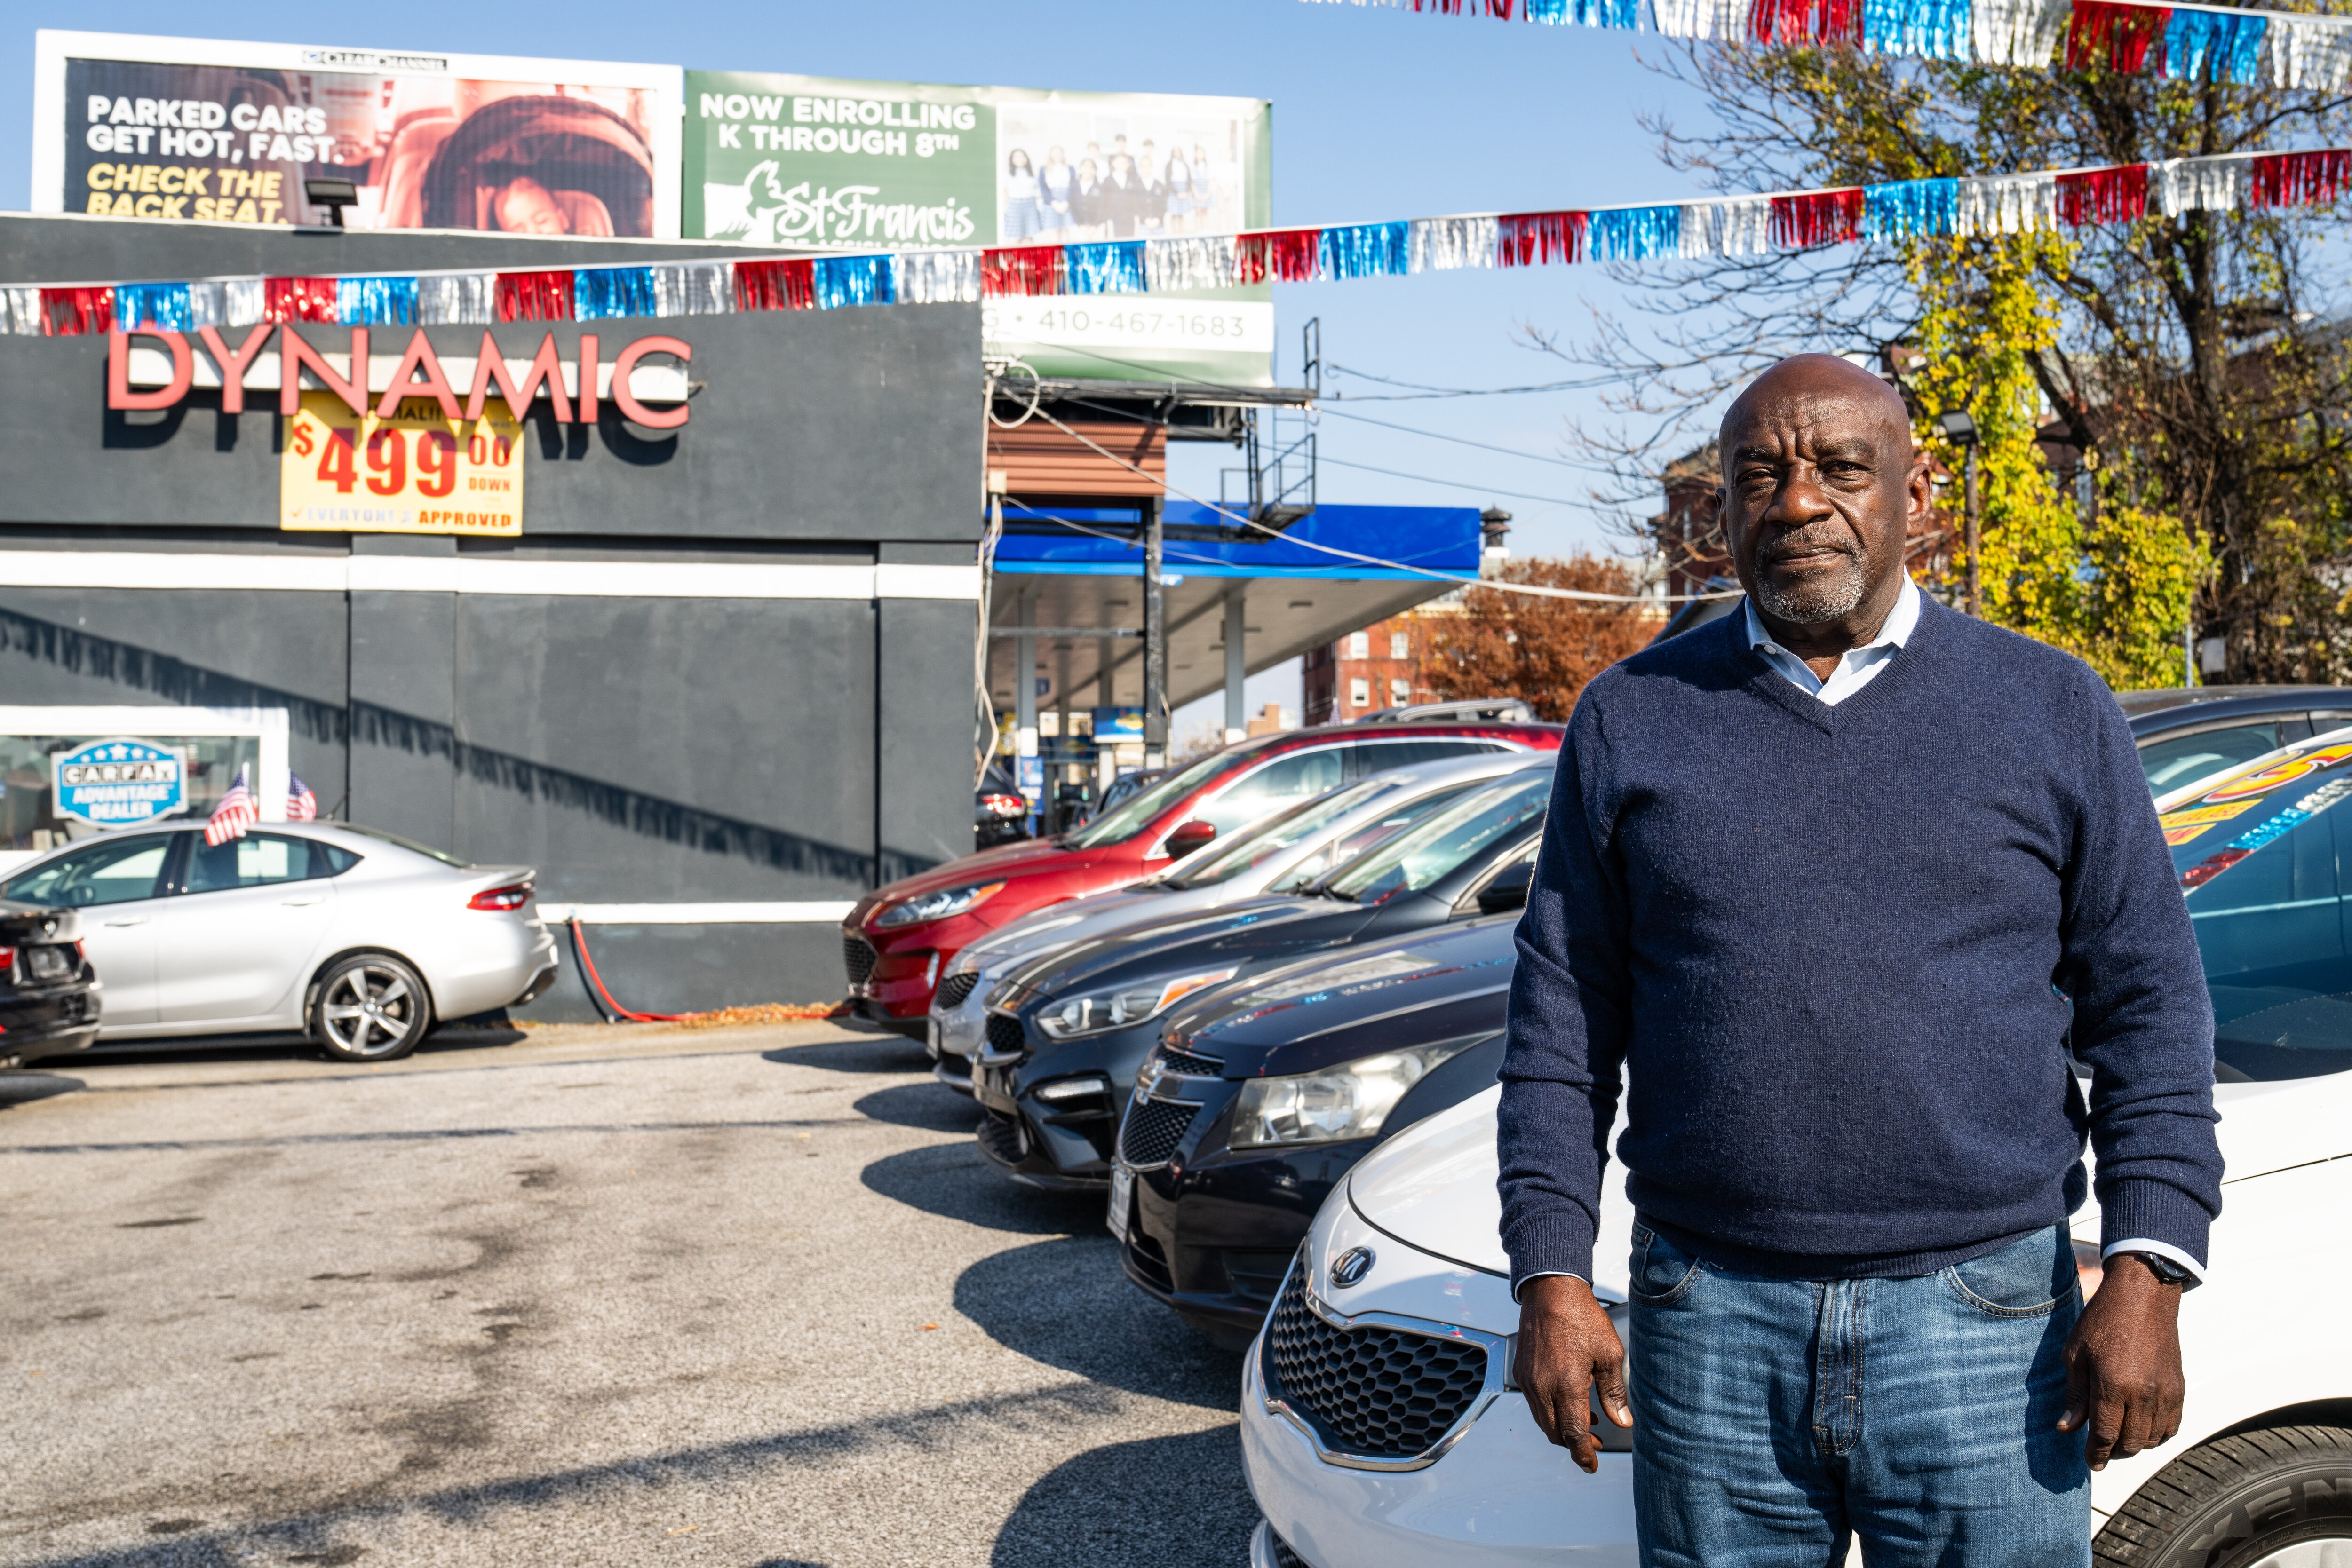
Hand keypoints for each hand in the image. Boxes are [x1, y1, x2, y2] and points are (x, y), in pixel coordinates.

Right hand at [1513, 1275, 1631, 1473]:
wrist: (1551, 1292)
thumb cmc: (1580, 1317)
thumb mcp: (1609, 1354)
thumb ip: (1614, 1392)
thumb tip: (1622, 1421)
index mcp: (1566, 1385)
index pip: (1574, 1434)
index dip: (1584, 1454)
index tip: (1591, 1465)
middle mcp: (1542, 1387)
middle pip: (1555, 1433)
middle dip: (1575, 1444)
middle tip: (1595, 1442)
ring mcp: (1529, 1380)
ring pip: (1542, 1421)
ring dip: (1561, 1429)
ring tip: (1586, 1422)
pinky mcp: (1521, 1372)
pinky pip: (1534, 1404)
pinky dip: (1549, 1412)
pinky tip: (1567, 1401)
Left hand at [2059, 1252, 2185, 1469]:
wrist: (2142, 1297)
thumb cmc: (2102, 1321)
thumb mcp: (2075, 1354)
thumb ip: (2075, 1395)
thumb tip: (2067, 1428)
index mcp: (2112, 1385)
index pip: (2105, 1435)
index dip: (2096, 1454)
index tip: (2090, 1463)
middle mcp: (2142, 1393)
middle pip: (2131, 1442)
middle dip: (2114, 1452)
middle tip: (2101, 1450)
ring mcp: (2164, 1392)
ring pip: (2152, 1438)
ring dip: (2135, 1445)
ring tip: (2119, 1438)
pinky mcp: (2178, 1387)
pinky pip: (2172, 1426)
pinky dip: (2157, 1435)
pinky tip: (2142, 1428)